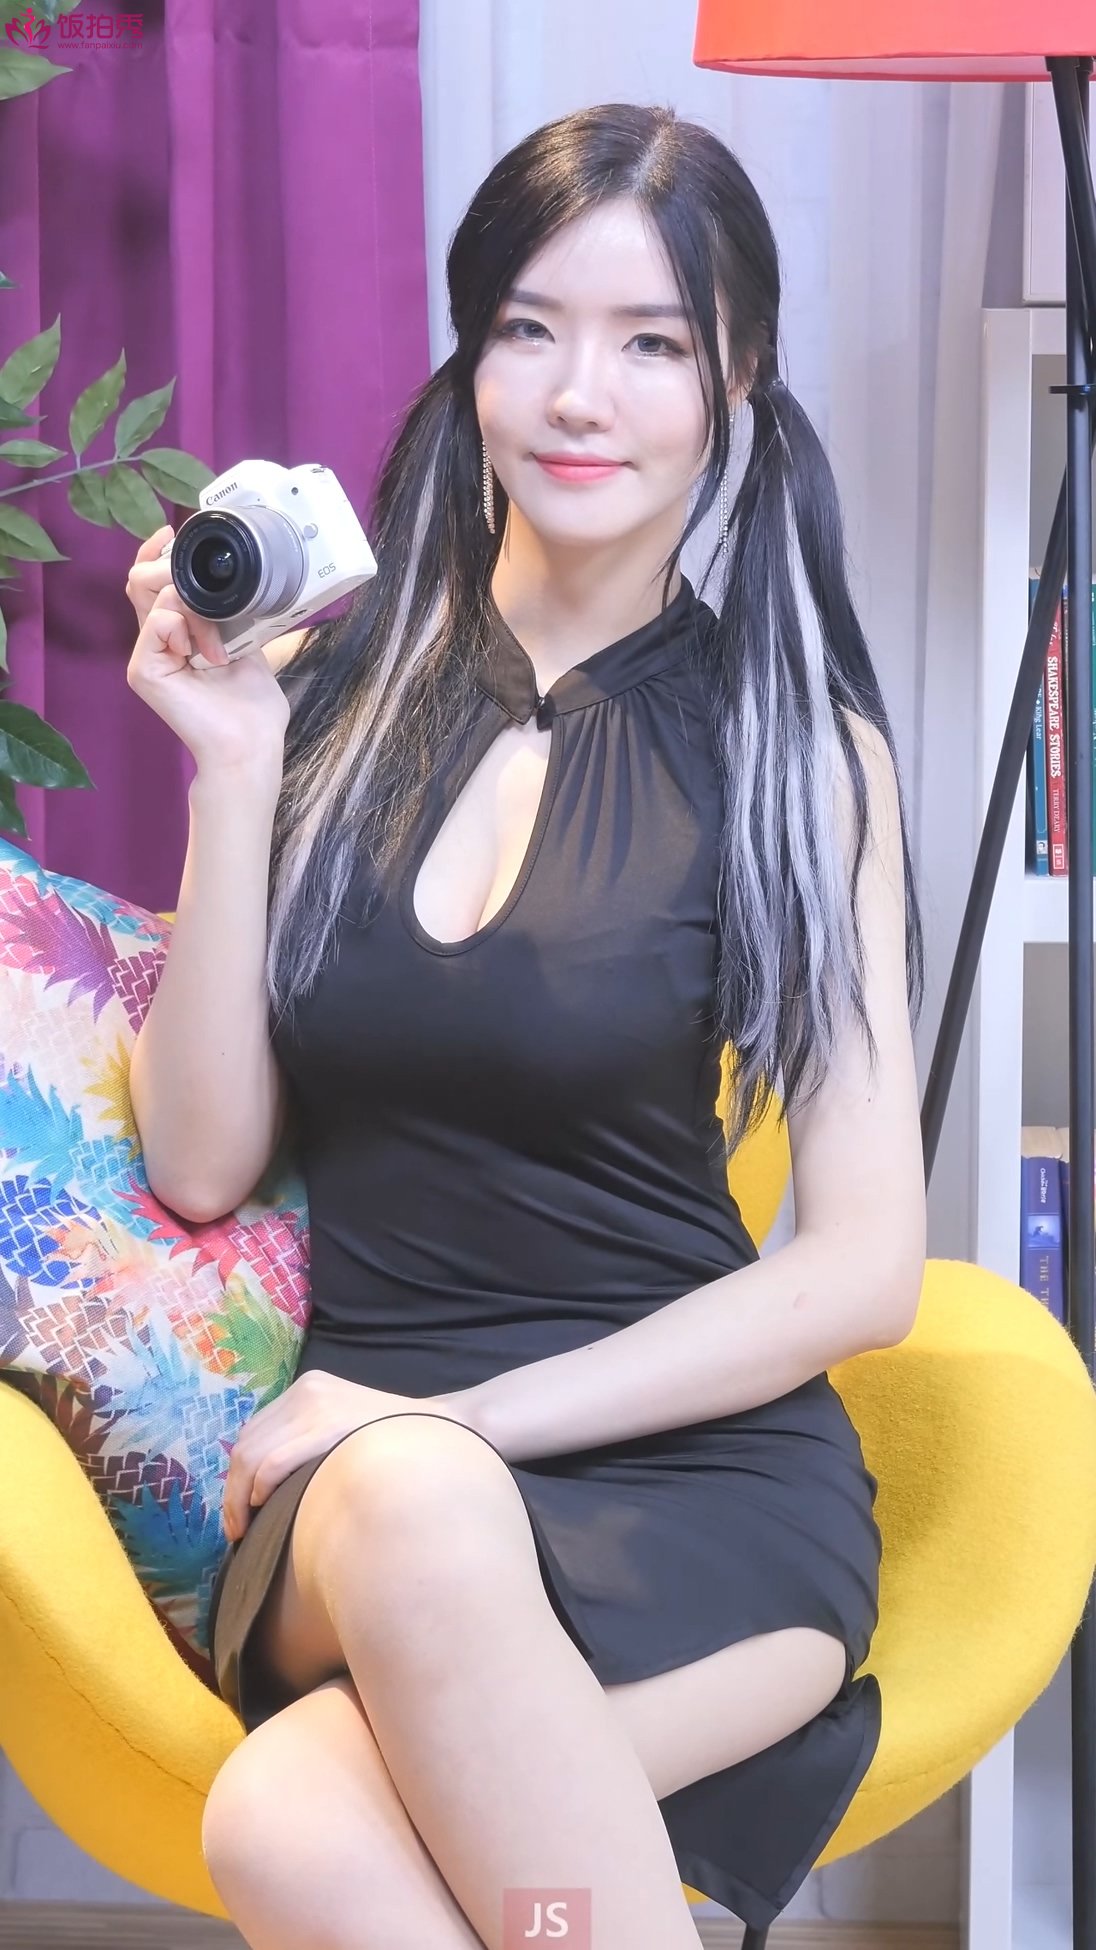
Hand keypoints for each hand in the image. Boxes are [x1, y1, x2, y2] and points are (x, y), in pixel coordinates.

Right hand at [124, 526, 290, 771]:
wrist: (249, 745)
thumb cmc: (251, 708)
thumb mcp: (247, 644)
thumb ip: (231, 613)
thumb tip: (240, 580)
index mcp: (177, 635)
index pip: (151, 581)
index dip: (158, 552)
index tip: (174, 534)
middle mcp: (156, 641)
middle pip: (141, 579)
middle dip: (173, 568)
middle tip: (209, 593)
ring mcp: (146, 655)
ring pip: (152, 593)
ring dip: (196, 608)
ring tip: (220, 646)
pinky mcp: (143, 669)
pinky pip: (158, 621)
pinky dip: (187, 628)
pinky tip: (208, 656)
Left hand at [220, 1371, 477, 1542]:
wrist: (440, 1430)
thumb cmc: (391, 1441)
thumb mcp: (342, 1424)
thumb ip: (308, 1439)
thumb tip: (265, 1483)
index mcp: (307, 1388)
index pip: (254, 1433)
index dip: (237, 1475)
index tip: (239, 1508)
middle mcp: (305, 1391)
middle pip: (246, 1444)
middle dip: (232, 1492)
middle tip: (236, 1528)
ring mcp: (315, 1405)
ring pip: (252, 1454)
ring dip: (238, 1497)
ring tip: (244, 1528)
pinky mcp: (326, 1425)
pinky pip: (274, 1460)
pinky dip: (258, 1487)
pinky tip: (261, 1507)